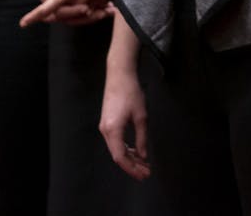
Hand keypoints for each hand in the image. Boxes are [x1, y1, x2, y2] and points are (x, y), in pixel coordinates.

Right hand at [100, 58, 150, 180]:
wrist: (119, 75)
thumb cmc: (131, 93)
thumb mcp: (141, 116)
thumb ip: (142, 138)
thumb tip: (143, 155)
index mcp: (112, 130)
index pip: (120, 157)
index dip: (132, 168)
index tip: (143, 174)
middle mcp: (105, 131)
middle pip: (117, 155)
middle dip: (132, 165)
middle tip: (146, 172)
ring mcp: (104, 127)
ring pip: (116, 149)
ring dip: (130, 158)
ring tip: (143, 164)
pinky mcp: (107, 122)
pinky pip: (115, 141)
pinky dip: (125, 148)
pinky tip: (135, 151)